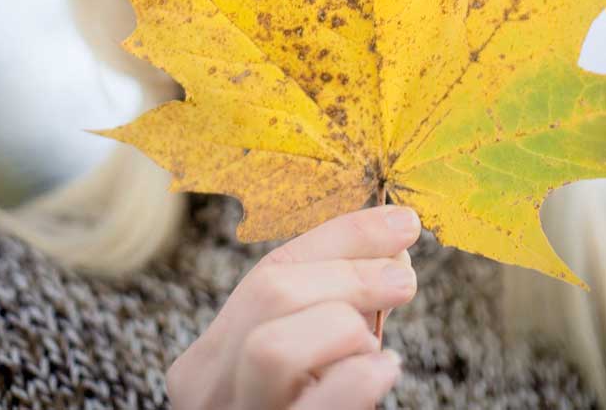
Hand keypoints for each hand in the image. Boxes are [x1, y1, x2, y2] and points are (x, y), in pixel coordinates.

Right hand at [165, 203, 420, 408]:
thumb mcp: (301, 363)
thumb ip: (329, 312)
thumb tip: (391, 248)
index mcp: (212, 354)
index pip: (271, 269)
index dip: (341, 237)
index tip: (401, 222)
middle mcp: (209, 388)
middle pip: (270, 293)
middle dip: (347, 272)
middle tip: (405, 277)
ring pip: (275, 344)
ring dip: (342, 324)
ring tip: (377, 341)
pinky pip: (316, 409)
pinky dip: (358, 378)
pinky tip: (384, 371)